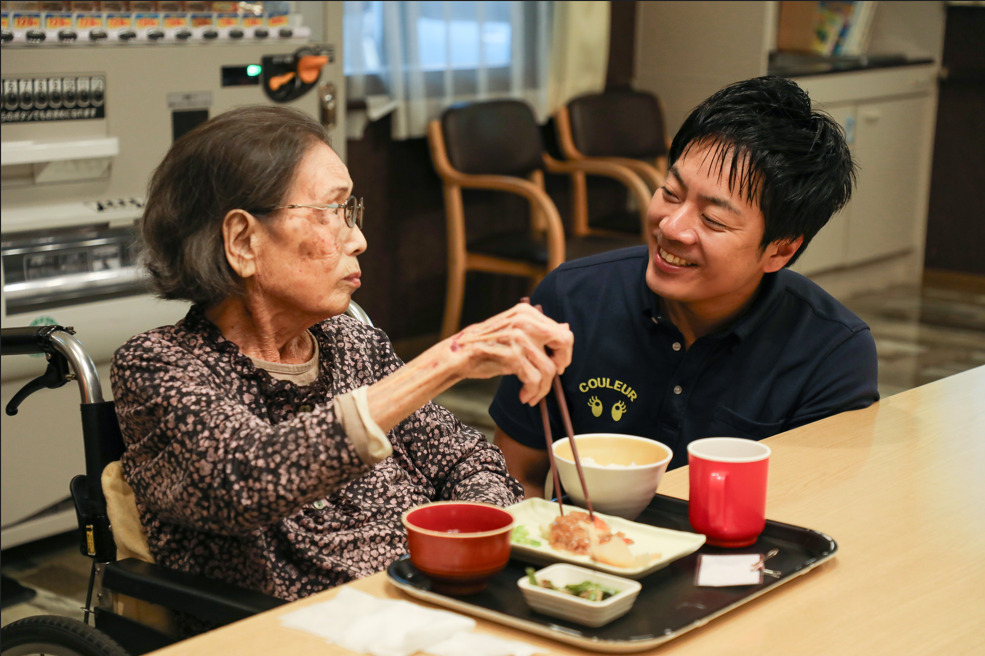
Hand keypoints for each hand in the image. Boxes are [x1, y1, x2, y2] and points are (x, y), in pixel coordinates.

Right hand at [447, 303, 572, 405]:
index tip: (556, 364)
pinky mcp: (512, 355)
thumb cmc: (488, 346)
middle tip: (552, 378)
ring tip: (532, 395)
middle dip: (562, 364)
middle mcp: (525, 321)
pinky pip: (535, 379)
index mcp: (527, 312)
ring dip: (543, 388)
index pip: (562, 331)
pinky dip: (532, 392)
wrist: (459, 354)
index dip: (563, 351)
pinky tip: (524, 396)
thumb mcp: (514, 333)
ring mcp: (518, 337)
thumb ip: (538, 331)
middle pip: (564, 342)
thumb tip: (567, 327)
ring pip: (549, 368)